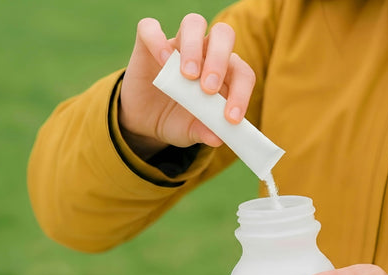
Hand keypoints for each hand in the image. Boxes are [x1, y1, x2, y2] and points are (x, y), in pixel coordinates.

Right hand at [119, 15, 255, 158]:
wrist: (145, 120)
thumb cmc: (177, 121)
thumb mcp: (191, 132)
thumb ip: (205, 132)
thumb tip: (217, 138)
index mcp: (224, 74)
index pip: (242, 73)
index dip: (241, 93)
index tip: (230, 118)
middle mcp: (205, 53)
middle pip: (223, 35)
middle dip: (220, 60)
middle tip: (208, 89)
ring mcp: (178, 44)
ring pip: (194, 23)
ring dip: (194, 47)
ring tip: (187, 76)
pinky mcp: (149, 43)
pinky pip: (151, 28)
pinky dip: (157, 40)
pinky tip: (162, 61)